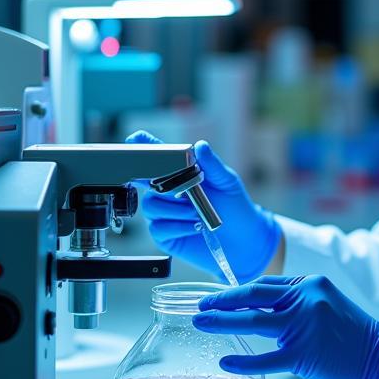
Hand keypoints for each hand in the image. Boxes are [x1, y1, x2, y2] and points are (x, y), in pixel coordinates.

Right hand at [125, 131, 280, 283]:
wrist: (243, 238)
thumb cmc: (234, 206)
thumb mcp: (227, 182)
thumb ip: (212, 165)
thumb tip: (200, 146)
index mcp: (180, 173)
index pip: (157, 157)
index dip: (142, 146)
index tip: (135, 139)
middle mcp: (166, 191)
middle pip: (147, 183)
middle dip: (166, 187)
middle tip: (187, 193)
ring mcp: (163, 213)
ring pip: (151, 206)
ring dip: (175, 209)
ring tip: (197, 213)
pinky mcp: (164, 234)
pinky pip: (158, 227)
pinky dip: (178, 226)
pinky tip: (194, 227)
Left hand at [193, 275, 378, 378]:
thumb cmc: (354, 336)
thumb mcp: (327, 305)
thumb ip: (297, 303)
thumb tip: (259, 309)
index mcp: (311, 284)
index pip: (265, 283)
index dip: (237, 290)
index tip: (217, 297)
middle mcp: (306, 299)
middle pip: (253, 295)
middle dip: (221, 300)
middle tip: (200, 305)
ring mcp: (305, 325)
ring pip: (253, 321)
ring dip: (221, 321)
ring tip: (201, 324)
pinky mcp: (304, 353)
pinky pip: (265, 357)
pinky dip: (243, 360)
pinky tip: (226, 360)